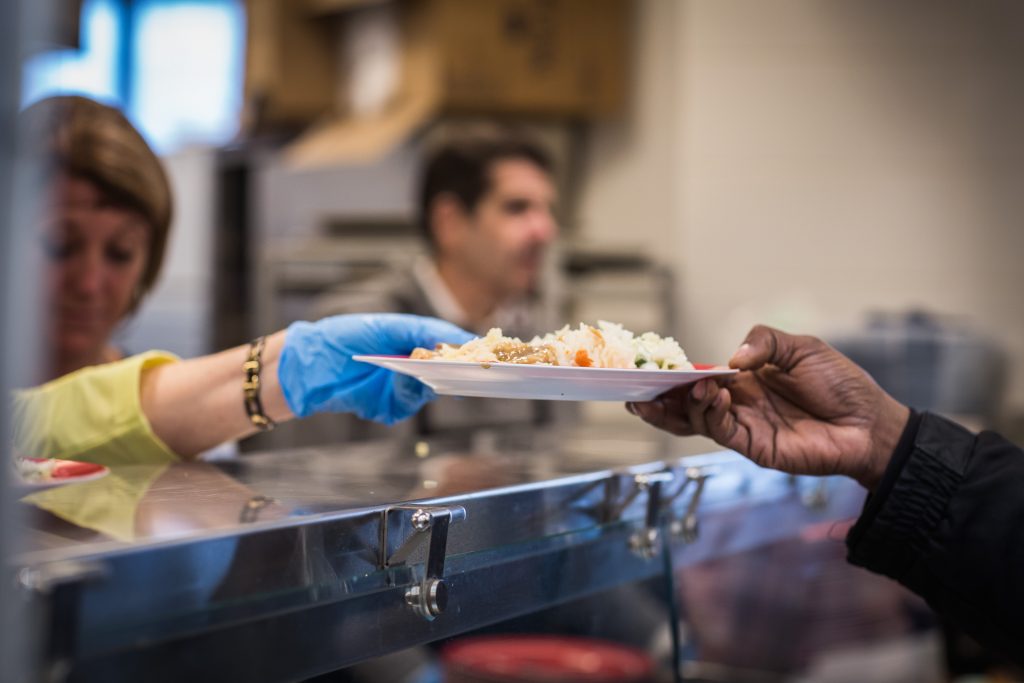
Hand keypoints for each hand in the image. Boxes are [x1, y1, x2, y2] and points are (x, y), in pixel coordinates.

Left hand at [278, 314, 473, 424]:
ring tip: (428, 371)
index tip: (490, 351)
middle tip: (477, 369)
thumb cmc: (347, 336)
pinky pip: (409, 405)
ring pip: (431, 389)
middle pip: (449, 371)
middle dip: (462, 370)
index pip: (451, 344)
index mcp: (416, 341)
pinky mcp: (390, 407)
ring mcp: (403, 387)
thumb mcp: (386, 327)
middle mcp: (415, 365)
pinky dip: (407, 394)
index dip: (471, 349)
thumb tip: (453, 339)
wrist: (310, 365)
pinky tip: (399, 383)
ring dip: (430, 380)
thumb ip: (421, 331)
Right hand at [628, 325, 909, 489]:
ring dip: (682, 404)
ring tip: (680, 387)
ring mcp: (743, 427)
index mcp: (745, 379)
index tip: (649, 367)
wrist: (869, 423)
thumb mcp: (802, 348)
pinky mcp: (754, 447)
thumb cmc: (840, 384)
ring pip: (696, 419)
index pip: (699, 376)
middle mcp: (738, 404)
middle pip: (687, 403)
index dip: (674, 373)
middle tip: (637, 388)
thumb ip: (764, 342)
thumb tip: (729, 358)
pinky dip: (710, 414)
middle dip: (660, 397)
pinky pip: (721, 432)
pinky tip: (713, 396)